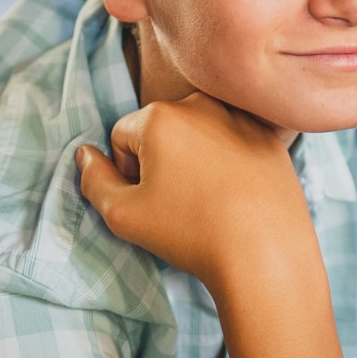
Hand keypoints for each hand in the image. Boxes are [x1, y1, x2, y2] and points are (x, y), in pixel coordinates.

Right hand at [76, 92, 317, 296]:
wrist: (266, 253)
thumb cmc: (190, 232)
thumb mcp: (123, 216)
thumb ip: (94, 180)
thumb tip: (85, 154)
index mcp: (159, 115)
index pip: (122, 136)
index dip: (126, 173)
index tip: (148, 201)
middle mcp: (201, 104)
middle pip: (162, 130)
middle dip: (161, 161)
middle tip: (178, 204)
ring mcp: (241, 117)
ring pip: (200, 134)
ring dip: (195, 159)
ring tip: (209, 202)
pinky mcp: (271, 136)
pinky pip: (235, 142)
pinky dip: (230, 162)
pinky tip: (236, 196)